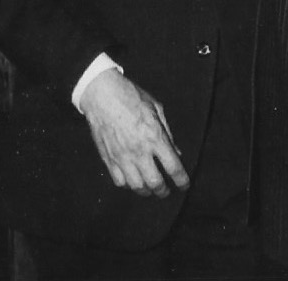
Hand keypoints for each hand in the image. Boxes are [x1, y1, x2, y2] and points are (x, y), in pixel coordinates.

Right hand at [79, 69, 188, 197]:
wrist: (103, 96)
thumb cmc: (133, 98)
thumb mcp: (158, 110)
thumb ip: (167, 133)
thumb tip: (176, 153)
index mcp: (155, 137)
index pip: (173, 167)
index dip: (181, 180)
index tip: (185, 185)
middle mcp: (139, 151)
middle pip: (154, 182)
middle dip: (163, 191)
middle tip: (166, 191)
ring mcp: (122, 156)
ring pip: (136, 186)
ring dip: (146, 191)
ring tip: (151, 190)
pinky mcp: (108, 158)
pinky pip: (119, 180)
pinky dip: (128, 185)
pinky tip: (133, 182)